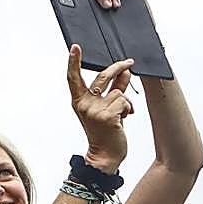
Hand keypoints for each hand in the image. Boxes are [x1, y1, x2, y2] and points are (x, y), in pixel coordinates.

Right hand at [66, 45, 132, 171]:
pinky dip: (128, 110)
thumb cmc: (105, 133)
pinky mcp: (107, 116)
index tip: (75, 48)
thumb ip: (114, 89)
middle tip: (128, 63)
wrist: (104, 156)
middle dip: (118, 67)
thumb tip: (124, 72)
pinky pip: (124, 102)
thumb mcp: (106, 109)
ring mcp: (95, 110)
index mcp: (79, 102)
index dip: (73, 62)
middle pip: (102, 76)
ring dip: (125, 102)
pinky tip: (124, 120)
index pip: (73, 79)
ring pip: (119, 92)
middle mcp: (84, 105)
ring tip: (122, 115)